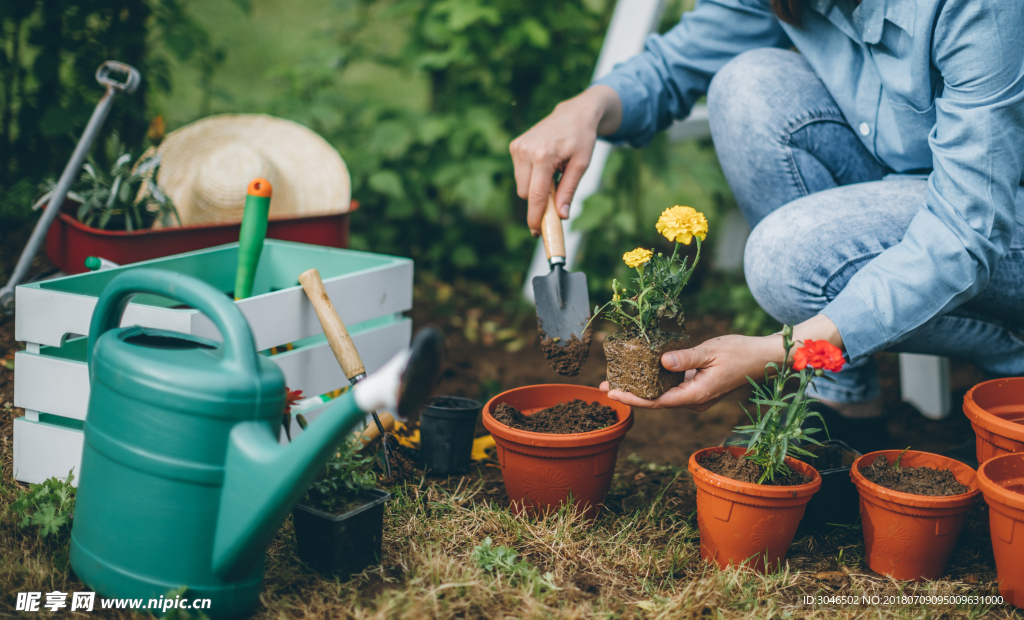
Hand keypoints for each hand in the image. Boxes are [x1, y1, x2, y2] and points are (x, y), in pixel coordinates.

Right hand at [509, 85, 621, 234]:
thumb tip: (562, 215)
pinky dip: (532, 176)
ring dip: (536, 187)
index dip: (535, 217)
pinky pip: (520, 174)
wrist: (574, 113)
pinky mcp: (515, 146)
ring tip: (554, 172)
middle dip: (539, 201)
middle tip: (557, 196)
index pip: (535, 196)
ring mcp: (518, 147)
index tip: (536, 232)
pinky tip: (546, 164)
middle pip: (526, 193)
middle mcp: (526, 151)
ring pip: (521, 185)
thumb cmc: (581, 138)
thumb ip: (569, 190)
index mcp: (543, 156)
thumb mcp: (581, 165)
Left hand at [599, 315, 844, 409]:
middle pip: (655, 401)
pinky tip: (641, 371)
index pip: (657, 401)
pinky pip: (671, 388)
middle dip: (630, 394)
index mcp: (696, 395)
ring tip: (617, 378)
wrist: (764, 358)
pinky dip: (654, 381)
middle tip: (605, 385)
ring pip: (662, 395)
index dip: (632, 398)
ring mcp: (696, 395)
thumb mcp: (711, 351)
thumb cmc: (740, 352)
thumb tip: (661, 361)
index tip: (612, 393)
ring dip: (640, 388)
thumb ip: (686, 358)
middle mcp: (694, 400)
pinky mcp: (698, 387)